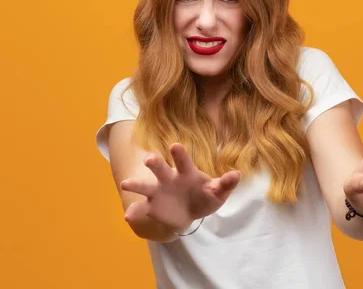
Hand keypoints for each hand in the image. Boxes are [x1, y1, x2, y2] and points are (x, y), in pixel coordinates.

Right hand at [120, 143, 241, 232]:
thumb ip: (225, 184)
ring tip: (126, 183)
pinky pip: (141, 208)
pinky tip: (127, 216)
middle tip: (149, 159)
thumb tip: (237, 175)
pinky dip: (134, 211)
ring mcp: (158, 191)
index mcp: (186, 172)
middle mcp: (169, 178)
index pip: (183, 161)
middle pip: (161, 168)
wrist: (190, 213)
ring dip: (136, 184)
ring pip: (145, 185)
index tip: (175, 145)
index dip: (179, 154)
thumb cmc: (204, 196)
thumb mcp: (217, 192)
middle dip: (155, 163)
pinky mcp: (151, 206)